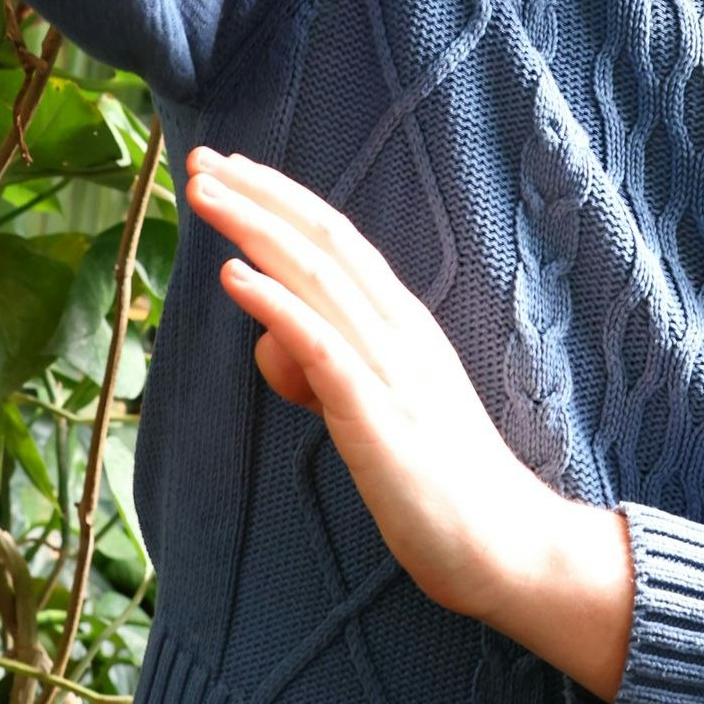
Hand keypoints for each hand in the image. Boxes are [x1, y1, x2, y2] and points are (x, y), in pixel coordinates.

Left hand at [184, 143, 632, 700]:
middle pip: (322, 241)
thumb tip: (272, 345)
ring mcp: (390, 369)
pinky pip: (320, 346)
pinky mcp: (377, 416)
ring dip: (254, 228)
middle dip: (259, 195)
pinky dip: (274, 303)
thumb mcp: (374, 411)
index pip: (337, 240)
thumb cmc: (438, 483)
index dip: (282, 199)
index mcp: (403, 323)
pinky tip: (231, 277)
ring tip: (204, 193)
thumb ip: (325, 369)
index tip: (230, 168)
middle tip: (199, 159)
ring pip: (315, 276)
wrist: (504, 544)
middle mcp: (398, 330)